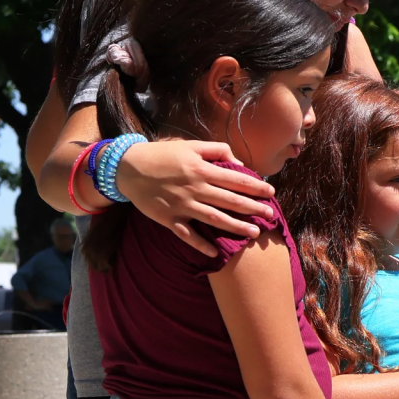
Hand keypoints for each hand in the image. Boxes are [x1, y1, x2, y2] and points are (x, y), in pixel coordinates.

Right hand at [116, 140, 274, 255]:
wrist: (126, 167)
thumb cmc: (162, 155)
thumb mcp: (189, 146)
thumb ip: (215, 150)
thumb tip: (237, 161)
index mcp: (201, 170)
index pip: (235, 179)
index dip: (255, 186)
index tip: (271, 192)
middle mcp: (194, 189)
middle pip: (230, 201)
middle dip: (253, 208)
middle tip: (271, 215)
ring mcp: (182, 205)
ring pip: (214, 219)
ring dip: (236, 227)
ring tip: (255, 233)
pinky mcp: (169, 219)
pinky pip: (187, 235)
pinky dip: (201, 244)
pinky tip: (215, 252)